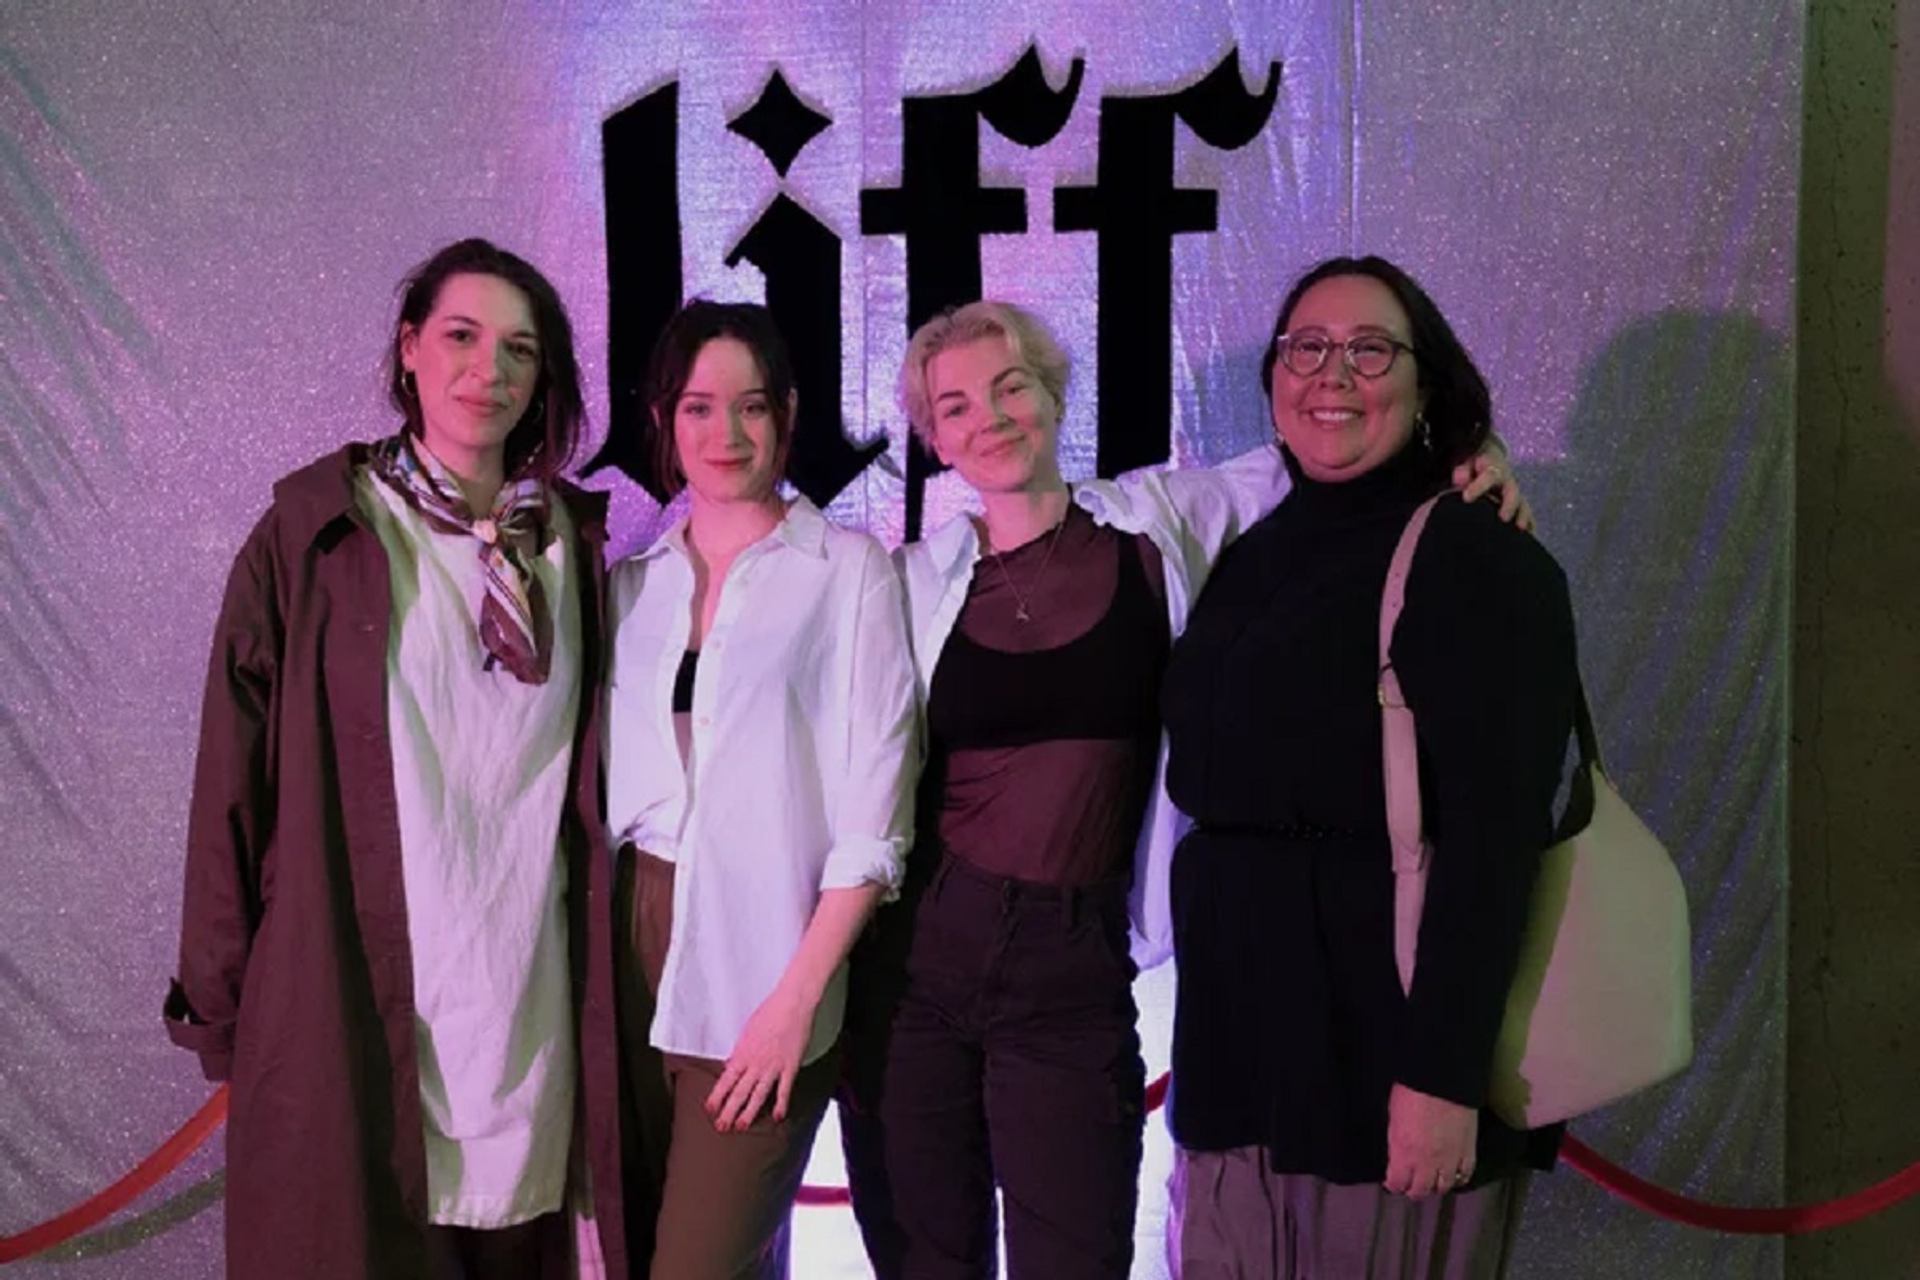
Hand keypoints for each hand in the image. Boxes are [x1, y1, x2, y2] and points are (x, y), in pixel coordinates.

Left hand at [705, 988, 813, 1131]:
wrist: (791, 1004)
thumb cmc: (769, 1012)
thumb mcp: (747, 1031)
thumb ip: (739, 1051)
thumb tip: (731, 1065)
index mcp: (742, 1053)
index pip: (725, 1080)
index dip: (716, 1096)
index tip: (710, 1109)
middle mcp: (755, 1063)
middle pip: (739, 1092)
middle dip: (729, 1111)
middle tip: (721, 1127)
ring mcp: (773, 1067)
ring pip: (758, 1095)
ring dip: (749, 1112)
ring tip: (742, 1126)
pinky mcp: (790, 1067)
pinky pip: (784, 1089)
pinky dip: (781, 1104)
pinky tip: (778, 1116)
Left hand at [1383, 1082, 1477, 1197]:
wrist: (1443, 1079)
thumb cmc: (1411, 1090)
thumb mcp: (1393, 1117)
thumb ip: (1396, 1143)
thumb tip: (1396, 1155)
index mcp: (1403, 1153)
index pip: (1397, 1183)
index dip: (1394, 1185)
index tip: (1392, 1182)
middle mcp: (1426, 1162)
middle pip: (1421, 1191)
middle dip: (1414, 1190)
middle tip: (1411, 1186)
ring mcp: (1450, 1159)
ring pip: (1443, 1187)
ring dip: (1435, 1186)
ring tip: (1431, 1183)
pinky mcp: (1469, 1151)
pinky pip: (1465, 1175)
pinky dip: (1458, 1178)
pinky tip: (1453, 1176)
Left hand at [1452, 443, 1535, 532]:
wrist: (1490, 465)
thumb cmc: (1475, 468)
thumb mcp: (1467, 465)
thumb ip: (1463, 471)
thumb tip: (1461, 481)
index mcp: (1494, 470)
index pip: (1490, 476)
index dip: (1478, 486)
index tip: (1466, 497)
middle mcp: (1508, 483)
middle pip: (1512, 492)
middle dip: (1509, 505)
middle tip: (1504, 518)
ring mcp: (1515, 494)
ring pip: (1522, 504)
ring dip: (1523, 516)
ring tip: (1520, 528)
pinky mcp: (1519, 505)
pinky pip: (1526, 515)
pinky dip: (1529, 524)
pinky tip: (1528, 533)